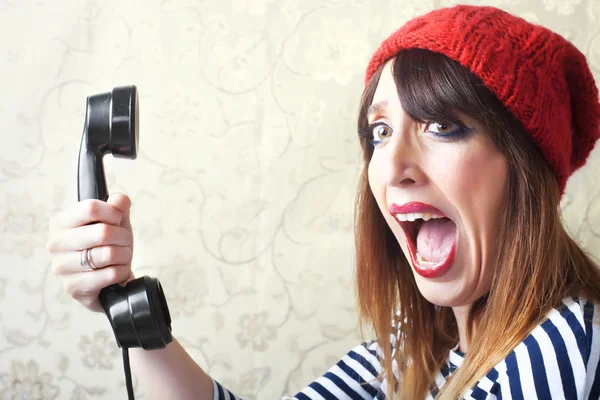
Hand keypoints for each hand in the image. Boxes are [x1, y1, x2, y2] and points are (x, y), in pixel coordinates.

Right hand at [46, 193, 134, 312]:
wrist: (107, 281)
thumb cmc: (108, 246)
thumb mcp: (115, 222)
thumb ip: (118, 206)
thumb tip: (120, 200)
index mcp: (61, 222)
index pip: (91, 208)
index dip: (113, 213)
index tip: (117, 220)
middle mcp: (56, 244)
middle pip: (103, 232)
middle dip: (123, 237)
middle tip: (123, 242)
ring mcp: (62, 267)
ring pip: (109, 254)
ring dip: (125, 255)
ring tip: (121, 258)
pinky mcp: (73, 287)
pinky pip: (111, 274)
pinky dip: (123, 272)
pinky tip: (118, 273)